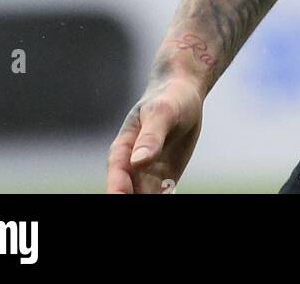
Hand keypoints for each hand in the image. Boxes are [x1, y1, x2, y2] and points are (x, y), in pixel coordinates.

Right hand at [106, 74, 203, 194]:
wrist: (183, 94)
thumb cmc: (169, 97)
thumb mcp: (163, 112)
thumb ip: (151, 136)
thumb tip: (137, 162)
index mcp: (123, 149)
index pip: (116, 178)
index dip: (116, 194)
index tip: (119, 201)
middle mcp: (131, 167)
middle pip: (126, 196)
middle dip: (129, 204)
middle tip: (144, 205)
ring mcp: (146, 176)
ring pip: (143, 201)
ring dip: (146, 206)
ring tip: (161, 200)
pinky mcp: (163, 181)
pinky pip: (160, 200)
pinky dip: (162, 204)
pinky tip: (169, 202)